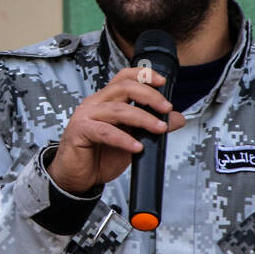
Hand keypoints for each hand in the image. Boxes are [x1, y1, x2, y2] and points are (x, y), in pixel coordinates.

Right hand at [48, 67, 185, 194]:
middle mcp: (95, 104)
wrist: (77, 178)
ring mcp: (85, 116)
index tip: (162, 81)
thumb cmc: (99, 157)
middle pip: (123, 87)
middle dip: (149, 96)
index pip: (123, 77)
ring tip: (159, 129)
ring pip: (118, 109)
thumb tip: (177, 119)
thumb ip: (151, 127)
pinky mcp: (79, 132)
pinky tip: (137, 147)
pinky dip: (124, 139)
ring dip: (143, 118)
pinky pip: (105, 132)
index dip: (143, 75)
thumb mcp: (133, 140)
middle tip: (166, 109)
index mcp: (106, 100)